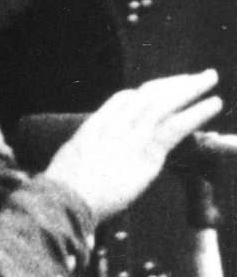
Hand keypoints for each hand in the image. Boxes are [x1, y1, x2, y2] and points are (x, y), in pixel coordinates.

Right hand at [39, 68, 224, 222]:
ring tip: (210, 78)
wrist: (65, 199)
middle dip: (174, 82)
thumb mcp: (67, 167)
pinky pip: (177, 125)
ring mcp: (131, 136)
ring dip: (192, 88)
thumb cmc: (62, 193)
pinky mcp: (147, 151)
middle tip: (195, 76)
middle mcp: (115, 125)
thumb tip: (83, 169)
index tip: (162, 89)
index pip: (123, 99)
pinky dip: (198, 112)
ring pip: (166, 103)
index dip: (145, 92)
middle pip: (148, 94)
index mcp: (95, 126)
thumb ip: (83, 159)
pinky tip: (214, 104)